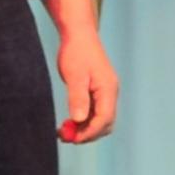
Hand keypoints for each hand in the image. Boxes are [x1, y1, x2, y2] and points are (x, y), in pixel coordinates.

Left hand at [54, 29, 118, 143]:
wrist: (78, 35)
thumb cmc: (76, 52)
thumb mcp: (75, 75)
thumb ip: (78, 98)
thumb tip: (80, 119)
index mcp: (108, 89)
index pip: (104, 118)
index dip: (89, 132)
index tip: (73, 139)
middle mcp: (110, 93)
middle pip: (105, 123)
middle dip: (87, 134)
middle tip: (66, 137)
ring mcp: (105, 93)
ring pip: (100, 120)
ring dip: (84, 129)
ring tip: (64, 131)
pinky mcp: (97, 92)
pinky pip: (94, 112)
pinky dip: (83, 121)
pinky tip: (69, 121)